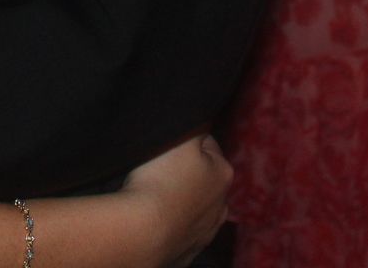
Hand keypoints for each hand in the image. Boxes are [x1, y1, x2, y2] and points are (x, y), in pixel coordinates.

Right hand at [120, 133, 232, 266]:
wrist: (143, 232)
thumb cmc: (161, 178)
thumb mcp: (180, 136)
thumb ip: (195, 122)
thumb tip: (201, 114)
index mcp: (223, 173)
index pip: (208, 145)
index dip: (185, 142)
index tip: (165, 146)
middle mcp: (221, 205)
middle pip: (202, 179)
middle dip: (185, 173)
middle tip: (157, 170)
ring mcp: (206, 233)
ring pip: (193, 208)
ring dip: (179, 201)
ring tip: (153, 197)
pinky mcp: (188, 253)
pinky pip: (180, 232)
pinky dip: (170, 225)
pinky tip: (154, 220)